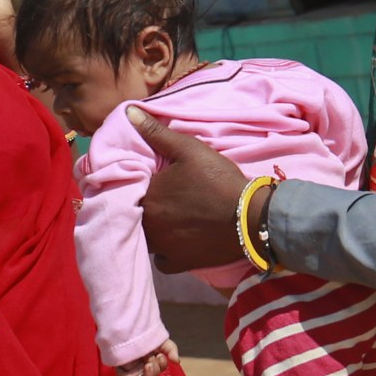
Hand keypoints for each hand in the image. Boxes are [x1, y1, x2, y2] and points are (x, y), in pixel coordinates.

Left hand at [116, 339, 178, 375]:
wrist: (127, 330)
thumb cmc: (142, 333)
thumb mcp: (160, 340)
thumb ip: (171, 349)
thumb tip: (177, 361)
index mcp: (150, 359)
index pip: (159, 368)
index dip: (162, 364)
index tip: (160, 355)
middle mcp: (141, 367)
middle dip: (156, 370)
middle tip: (151, 359)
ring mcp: (132, 372)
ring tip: (148, 365)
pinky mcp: (123, 375)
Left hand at [132, 106, 249, 272]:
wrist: (250, 217)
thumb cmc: (218, 180)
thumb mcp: (189, 149)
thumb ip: (156, 133)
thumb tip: (128, 111)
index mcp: (146, 197)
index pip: (126, 190)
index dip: (134, 185)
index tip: (146, 181)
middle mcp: (147, 225)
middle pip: (134, 215)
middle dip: (141, 207)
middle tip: (158, 199)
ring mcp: (162, 248)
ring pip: (146, 238)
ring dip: (151, 229)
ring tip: (165, 219)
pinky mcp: (178, 263)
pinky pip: (161, 260)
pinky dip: (165, 252)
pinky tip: (175, 239)